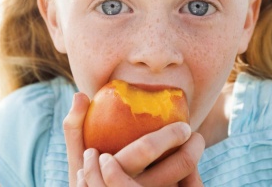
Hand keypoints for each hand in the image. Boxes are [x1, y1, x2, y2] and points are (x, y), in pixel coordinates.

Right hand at [64, 92, 204, 185]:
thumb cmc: (85, 175)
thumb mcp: (76, 154)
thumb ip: (74, 125)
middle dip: (191, 151)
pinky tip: (192, 169)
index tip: (184, 125)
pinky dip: (188, 183)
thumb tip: (80, 94)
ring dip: (193, 166)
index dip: (169, 136)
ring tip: (196, 148)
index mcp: (113, 171)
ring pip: (179, 184)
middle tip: (197, 136)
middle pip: (172, 170)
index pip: (144, 151)